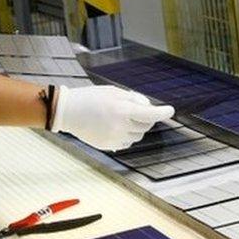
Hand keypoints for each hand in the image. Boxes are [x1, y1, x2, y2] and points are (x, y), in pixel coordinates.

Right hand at [52, 85, 174, 150]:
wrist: (68, 112)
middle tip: (136, 110)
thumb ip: (133, 99)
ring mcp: (114, 138)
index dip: (163, 112)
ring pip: (137, 136)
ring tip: (122, 117)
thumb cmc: (91, 97)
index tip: (170, 110)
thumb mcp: (114, 92)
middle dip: (146, 118)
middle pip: (146, 126)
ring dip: (137, 127)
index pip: (150, 115)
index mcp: (122, 110)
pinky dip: (127, 136)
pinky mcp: (108, 146)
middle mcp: (120, 127)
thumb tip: (148, 107)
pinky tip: (115, 127)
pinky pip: (126, 143)